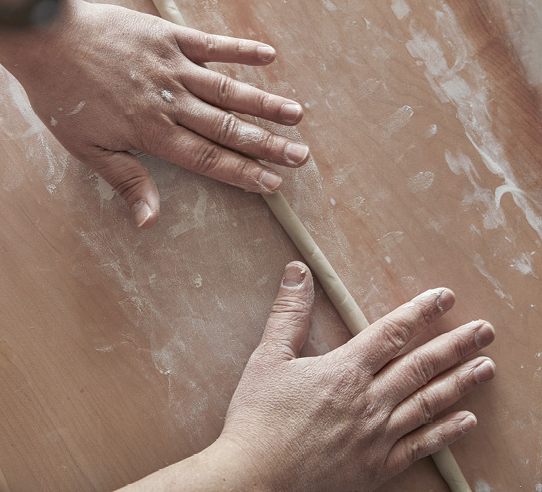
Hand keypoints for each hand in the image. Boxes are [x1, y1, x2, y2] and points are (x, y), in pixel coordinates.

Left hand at [0, 0, 308, 226]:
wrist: (45, 38)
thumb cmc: (63, 96)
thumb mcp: (87, 148)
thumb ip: (126, 181)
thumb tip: (149, 221)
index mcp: (152, 133)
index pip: (208, 158)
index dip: (243, 173)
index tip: (273, 183)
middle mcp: (171, 102)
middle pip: (227, 127)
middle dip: (266, 144)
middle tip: (300, 155)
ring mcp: (173, 67)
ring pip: (227, 89)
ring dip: (264, 102)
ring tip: (296, 114)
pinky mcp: (169, 37)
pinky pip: (212, 44)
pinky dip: (240, 50)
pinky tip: (269, 56)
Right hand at [219, 263, 495, 491]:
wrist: (255, 478)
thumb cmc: (259, 417)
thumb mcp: (269, 357)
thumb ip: (289, 313)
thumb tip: (298, 271)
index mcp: (345, 371)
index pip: (392, 333)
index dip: (420, 312)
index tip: (445, 297)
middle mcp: (370, 401)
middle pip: (421, 366)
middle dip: (455, 344)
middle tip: (485, 330)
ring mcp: (378, 436)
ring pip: (428, 403)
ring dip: (461, 383)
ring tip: (487, 367)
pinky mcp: (378, 467)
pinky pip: (420, 446)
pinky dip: (446, 433)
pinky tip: (467, 420)